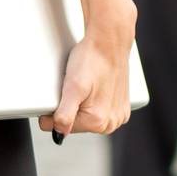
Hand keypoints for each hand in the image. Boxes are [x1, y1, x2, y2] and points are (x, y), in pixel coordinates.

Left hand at [39, 9, 135, 142]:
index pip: (59, 127)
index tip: (62, 92)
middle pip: (75, 124)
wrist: (109, 42)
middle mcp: (111, 123)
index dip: (54, 110)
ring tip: (86, 85)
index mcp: (97, 122)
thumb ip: (64, 115)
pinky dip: (94, 101)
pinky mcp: (122, 108)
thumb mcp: (72, 87)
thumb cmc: (91, 60)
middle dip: (70, 107)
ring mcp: (118, 116)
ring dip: (82, 104)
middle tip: (75, 86)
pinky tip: (95, 87)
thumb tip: (59, 134)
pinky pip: (100, 112)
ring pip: (87, 118)